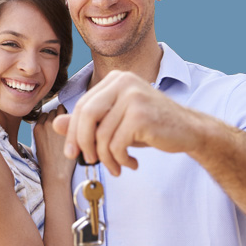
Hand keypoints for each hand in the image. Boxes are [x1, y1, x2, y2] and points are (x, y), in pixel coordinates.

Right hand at [34, 106, 76, 182]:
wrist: (56, 171)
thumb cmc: (50, 161)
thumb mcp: (40, 145)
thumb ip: (45, 132)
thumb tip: (52, 124)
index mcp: (37, 128)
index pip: (45, 114)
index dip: (53, 118)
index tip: (58, 125)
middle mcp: (45, 123)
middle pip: (54, 110)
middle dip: (60, 115)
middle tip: (68, 124)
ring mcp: (56, 124)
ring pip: (61, 109)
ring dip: (67, 114)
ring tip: (73, 124)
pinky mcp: (66, 126)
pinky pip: (70, 113)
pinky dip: (74, 117)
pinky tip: (77, 125)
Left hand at [52, 70, 200, 175]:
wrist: (189, 130)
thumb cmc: (151, 125)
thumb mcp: (116, 123)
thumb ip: (88, 122)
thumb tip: (56, 124)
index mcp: (116, 79)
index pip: (82, 105)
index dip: (73, 132)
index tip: (72, 152)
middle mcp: (124, 81)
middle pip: (86, 116)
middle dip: (83, 143)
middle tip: (88, 162)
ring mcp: (133, 96)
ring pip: (102, 134)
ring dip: (105, 158)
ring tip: (116, 167)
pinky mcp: (141, 114)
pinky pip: (117, 144)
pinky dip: (120, 160)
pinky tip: (131, 164)